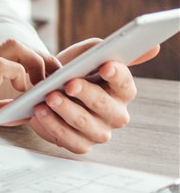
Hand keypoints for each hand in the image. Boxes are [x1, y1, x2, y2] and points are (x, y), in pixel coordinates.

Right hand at [0, 39, 52, 173]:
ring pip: (16, 48)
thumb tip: (25, 108)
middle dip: (40, 61)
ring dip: (36, 66)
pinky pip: (11, 65)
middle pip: (14, 45)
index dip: (27, 65)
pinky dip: (26, 78)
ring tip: (42, 89)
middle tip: (51, 82)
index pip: (4, 52)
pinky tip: (23, 96)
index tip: (40, 82)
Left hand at [26, 39, 158, 153]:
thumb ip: (102, 49)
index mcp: (120, 91)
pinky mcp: (81, 144)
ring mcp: (99, 132)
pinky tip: (41, 111)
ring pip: (86, 124)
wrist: (40, 90)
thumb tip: (151, 48)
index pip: (125, 85)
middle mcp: (115, 114)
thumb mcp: (80, 56)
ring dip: (66, 110)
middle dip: (87, 94)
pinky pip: (70, 139)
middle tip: (70, 84)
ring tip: (49, 97)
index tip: (106, 66)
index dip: (117, 76)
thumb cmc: (67, 72)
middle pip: (106, 106)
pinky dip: (53, 125)